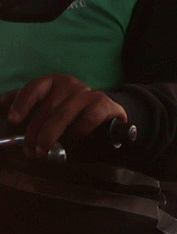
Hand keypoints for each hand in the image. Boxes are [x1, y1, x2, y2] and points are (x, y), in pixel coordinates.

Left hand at [7, 74, 126, 152]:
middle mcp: (70, 84)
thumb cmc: (72, 113)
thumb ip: (28, 105)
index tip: (13, 121)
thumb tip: (0, 106)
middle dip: (34, 132)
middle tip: (29, 151)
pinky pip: (88, 118)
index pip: (34, 88)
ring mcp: (89, 93)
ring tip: (44, 152)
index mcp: (53, 82)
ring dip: (51, 136)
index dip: (21, 104)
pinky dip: (78, 132)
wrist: (108, 114)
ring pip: (63, 114)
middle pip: (47, 107)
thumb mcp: (49, 106)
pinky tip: (74, 141)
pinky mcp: (106, 104)